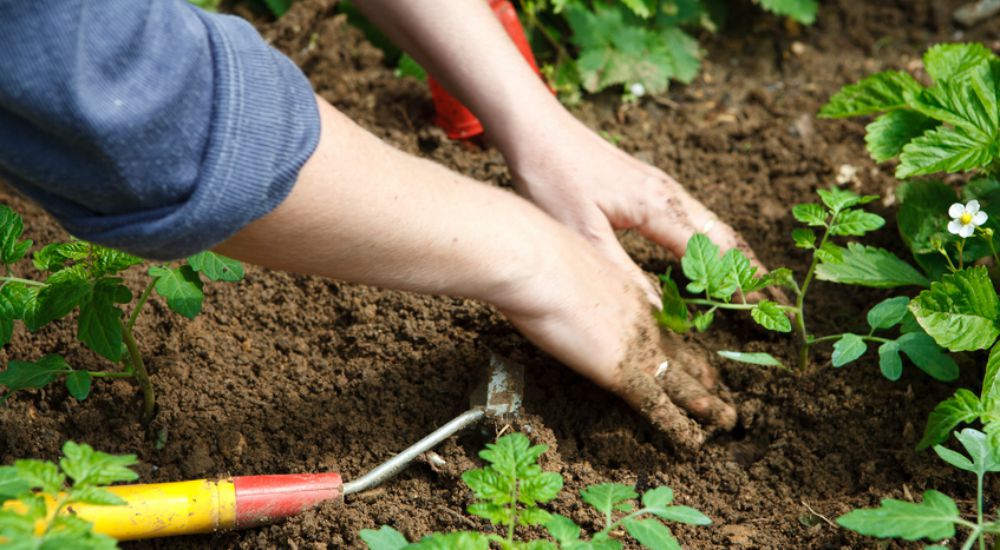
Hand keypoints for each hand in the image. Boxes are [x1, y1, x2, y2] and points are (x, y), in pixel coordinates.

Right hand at [491, 222, 736, 450]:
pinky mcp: (624, 371)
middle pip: (682, 351)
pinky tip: (693, 441)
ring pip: (683, 381)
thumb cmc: (537, 258)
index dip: (678, 341)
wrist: (536, 263)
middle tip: (720, 390)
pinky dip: (679, 426)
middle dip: (702, 373)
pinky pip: (659, 406)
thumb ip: (577, 282)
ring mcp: (638, 345)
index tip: (690, 352)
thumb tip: (561, 287)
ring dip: (707, 404)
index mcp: (629, 291)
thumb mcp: (568, 264)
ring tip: (728, 421)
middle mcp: (643, 318)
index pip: (663, 323)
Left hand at [496, 107, 763, 303]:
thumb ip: (622, 275)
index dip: (738, 286)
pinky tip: (707, 255)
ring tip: (754, 285)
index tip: (762, 313)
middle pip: (725, 237)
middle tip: (775, 304)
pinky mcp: (648, 182)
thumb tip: (657, 315)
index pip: (713, 254)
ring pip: (712, 224)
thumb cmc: (553, 177)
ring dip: (735, 255)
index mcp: (658, 207)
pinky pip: (694, 215)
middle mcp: (669, 193)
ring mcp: (661, 185)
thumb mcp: (583, 235)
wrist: (536, 129)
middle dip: (751, 271)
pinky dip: (712, 240)